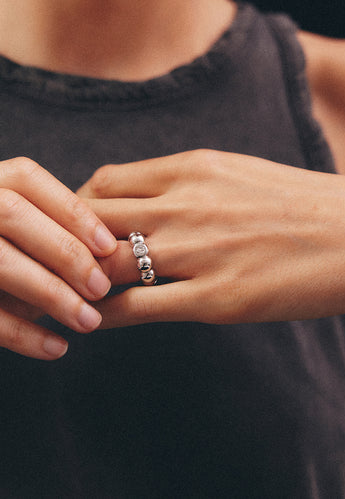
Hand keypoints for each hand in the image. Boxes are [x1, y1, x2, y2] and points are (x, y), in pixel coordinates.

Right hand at [0, 157, 116, 359]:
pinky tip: (57, 348)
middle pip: (13, 214)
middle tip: (101, 287)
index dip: (71, 212)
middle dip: (65, 252)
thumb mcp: (16, 229)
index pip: (26, 179)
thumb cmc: (5, 250)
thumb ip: (48, 229)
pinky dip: (23, 334)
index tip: (108, 246)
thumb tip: (111, 251)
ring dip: (52, 295)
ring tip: (89, 321)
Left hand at [78, 149, 344, 327]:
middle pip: (94, 219)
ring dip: (80, 281)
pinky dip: (108, 315)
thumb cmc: (306, 204)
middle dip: (69, 243)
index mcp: (194, 167)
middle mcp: (188, 203)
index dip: (82, 208)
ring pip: (106, 263)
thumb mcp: (239, 174)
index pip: (107, 181)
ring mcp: (200, 251)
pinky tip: (99, 322)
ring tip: (70, 297)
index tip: (79, 230)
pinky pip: (138, 307)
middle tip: (63, 264)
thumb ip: (190, 185)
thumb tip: (152, 204)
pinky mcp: (219, 298)